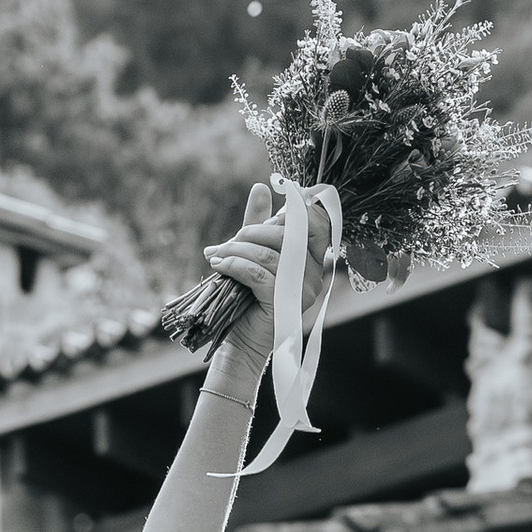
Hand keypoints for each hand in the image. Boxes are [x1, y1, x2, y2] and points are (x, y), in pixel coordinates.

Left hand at [204, 177, 337, 358]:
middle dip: (250, 232)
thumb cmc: (249, 299)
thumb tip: (261, 187)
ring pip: (267, 254)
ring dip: (235, 250)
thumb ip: (259, 223)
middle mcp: (314, 275)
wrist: (242, 344)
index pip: (316, 225)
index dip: (298, 209)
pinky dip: (234, 265)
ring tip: (215, 256)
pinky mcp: (282, 302)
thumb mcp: (253, 255)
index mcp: (313, 261)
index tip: (276, 201)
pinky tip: (219, 265)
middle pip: (284, 235)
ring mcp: (301, 291)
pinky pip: (257, 273)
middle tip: (224, 243)